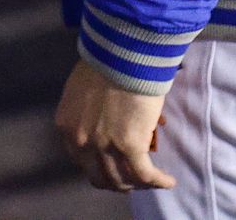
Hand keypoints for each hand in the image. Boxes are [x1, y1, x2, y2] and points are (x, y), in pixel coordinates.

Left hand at [55, 60, 176, 191]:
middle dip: (116, 181)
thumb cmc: (105, 61)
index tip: (110, 165)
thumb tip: (108, 119)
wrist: (121, 52)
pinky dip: (158, 181)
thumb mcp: (84, 89)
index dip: (97, 167)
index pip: (80, 160)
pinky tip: (168, 181)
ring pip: (122, 180)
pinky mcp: (130, 147)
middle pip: (99, 176)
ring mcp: (104, 146)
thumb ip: (88, 111)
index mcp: (67, 126)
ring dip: (137, 184)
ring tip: (150, 180)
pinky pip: (145, 174)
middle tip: (130, 179)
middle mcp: (81, 141)